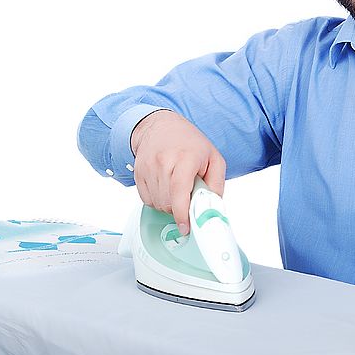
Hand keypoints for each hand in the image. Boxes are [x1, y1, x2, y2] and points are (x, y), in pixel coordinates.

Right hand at [130, 110, 225, 234]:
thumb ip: (216, 184)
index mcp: (186, 157)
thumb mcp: (214, 159)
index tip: (186, 227)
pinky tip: (166, 188)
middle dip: (179, 209)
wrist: (161, 126)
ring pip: (157, 203)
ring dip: (169, 205)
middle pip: (167, 202)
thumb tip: (213, 207)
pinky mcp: (138, 173)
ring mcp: (148, 167)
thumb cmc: (190, 142)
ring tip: (178, 190)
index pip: (179, 191)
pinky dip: (157, 200)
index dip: (182, 213)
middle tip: (188, 199)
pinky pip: (146, 199)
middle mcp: (164, 162)